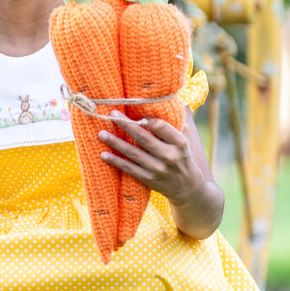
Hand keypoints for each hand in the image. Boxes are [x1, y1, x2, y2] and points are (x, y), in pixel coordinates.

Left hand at [99, 112, 222, 238]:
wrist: (188, 188)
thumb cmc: (183, 158)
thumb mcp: (186, 140)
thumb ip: (176, 124)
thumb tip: (165, 102)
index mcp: (179, 142)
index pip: (160, 126)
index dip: (145, 118)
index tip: (133, 110)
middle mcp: (169, 155)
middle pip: (143, 137)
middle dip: (125, 124)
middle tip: (111, 114)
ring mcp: (158, 168)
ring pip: (132, 152)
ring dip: (115, 142)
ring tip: (101, 133)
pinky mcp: (149, 179)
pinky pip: (129, 168)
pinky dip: (115, 161)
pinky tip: (104, 154)